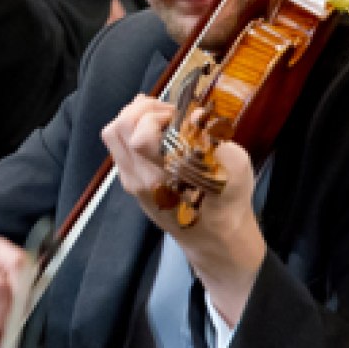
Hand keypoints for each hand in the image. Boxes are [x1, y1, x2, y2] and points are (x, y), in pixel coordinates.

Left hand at [99, 96, 265, 327]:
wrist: (215, 237)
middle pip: (118, 129)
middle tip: (165, 111)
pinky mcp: (130, 183)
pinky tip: (154, 131)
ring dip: (132, 117)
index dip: (155, 115)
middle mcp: (143, 179)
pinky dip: (131, 131)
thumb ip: (213, 137)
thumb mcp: (235, 165)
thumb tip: (193, 113)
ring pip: (113, 136)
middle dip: (140, 109)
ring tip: (157, 116)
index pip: (139, 137)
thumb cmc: (228, 200)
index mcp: (169, 176)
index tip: (176, 115)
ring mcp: (132, 182)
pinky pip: (118, 147)